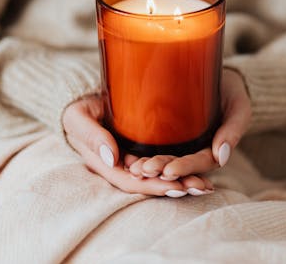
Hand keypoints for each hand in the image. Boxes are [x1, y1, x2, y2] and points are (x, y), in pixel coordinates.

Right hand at [63, 94, 212, 196]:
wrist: (83, 97)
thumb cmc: (78, 108)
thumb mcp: (78, 118)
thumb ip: (91, 135)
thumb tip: (112, 157)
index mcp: (108, 164)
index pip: (132, 182)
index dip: (153, 187)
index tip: (174, 187)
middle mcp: (125, 165)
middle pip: (152, 182)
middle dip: (176, 187)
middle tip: (201, 187)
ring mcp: (137, 156)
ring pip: (162, 173)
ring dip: (184, 180)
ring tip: (207, 184)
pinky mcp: (147, 145)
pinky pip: (166, 159)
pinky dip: (183, 165)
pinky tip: (204, 167)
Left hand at [126, 68, 251, 181]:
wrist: (213, 68)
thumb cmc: (230, 90)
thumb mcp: (238, 107)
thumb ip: (233, 129)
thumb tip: (222, 157)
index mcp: (211, 149)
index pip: (200, 163)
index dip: (184, 168)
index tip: (169, 171)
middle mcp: (193, 150)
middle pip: (178, 164)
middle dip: (160, 169)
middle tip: (143, 170)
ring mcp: (178, 143)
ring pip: (163, 157)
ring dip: (148, 165)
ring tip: (133, 168)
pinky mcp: (164, 132)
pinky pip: (151, 145)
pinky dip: (139, 152)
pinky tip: (124, 156)